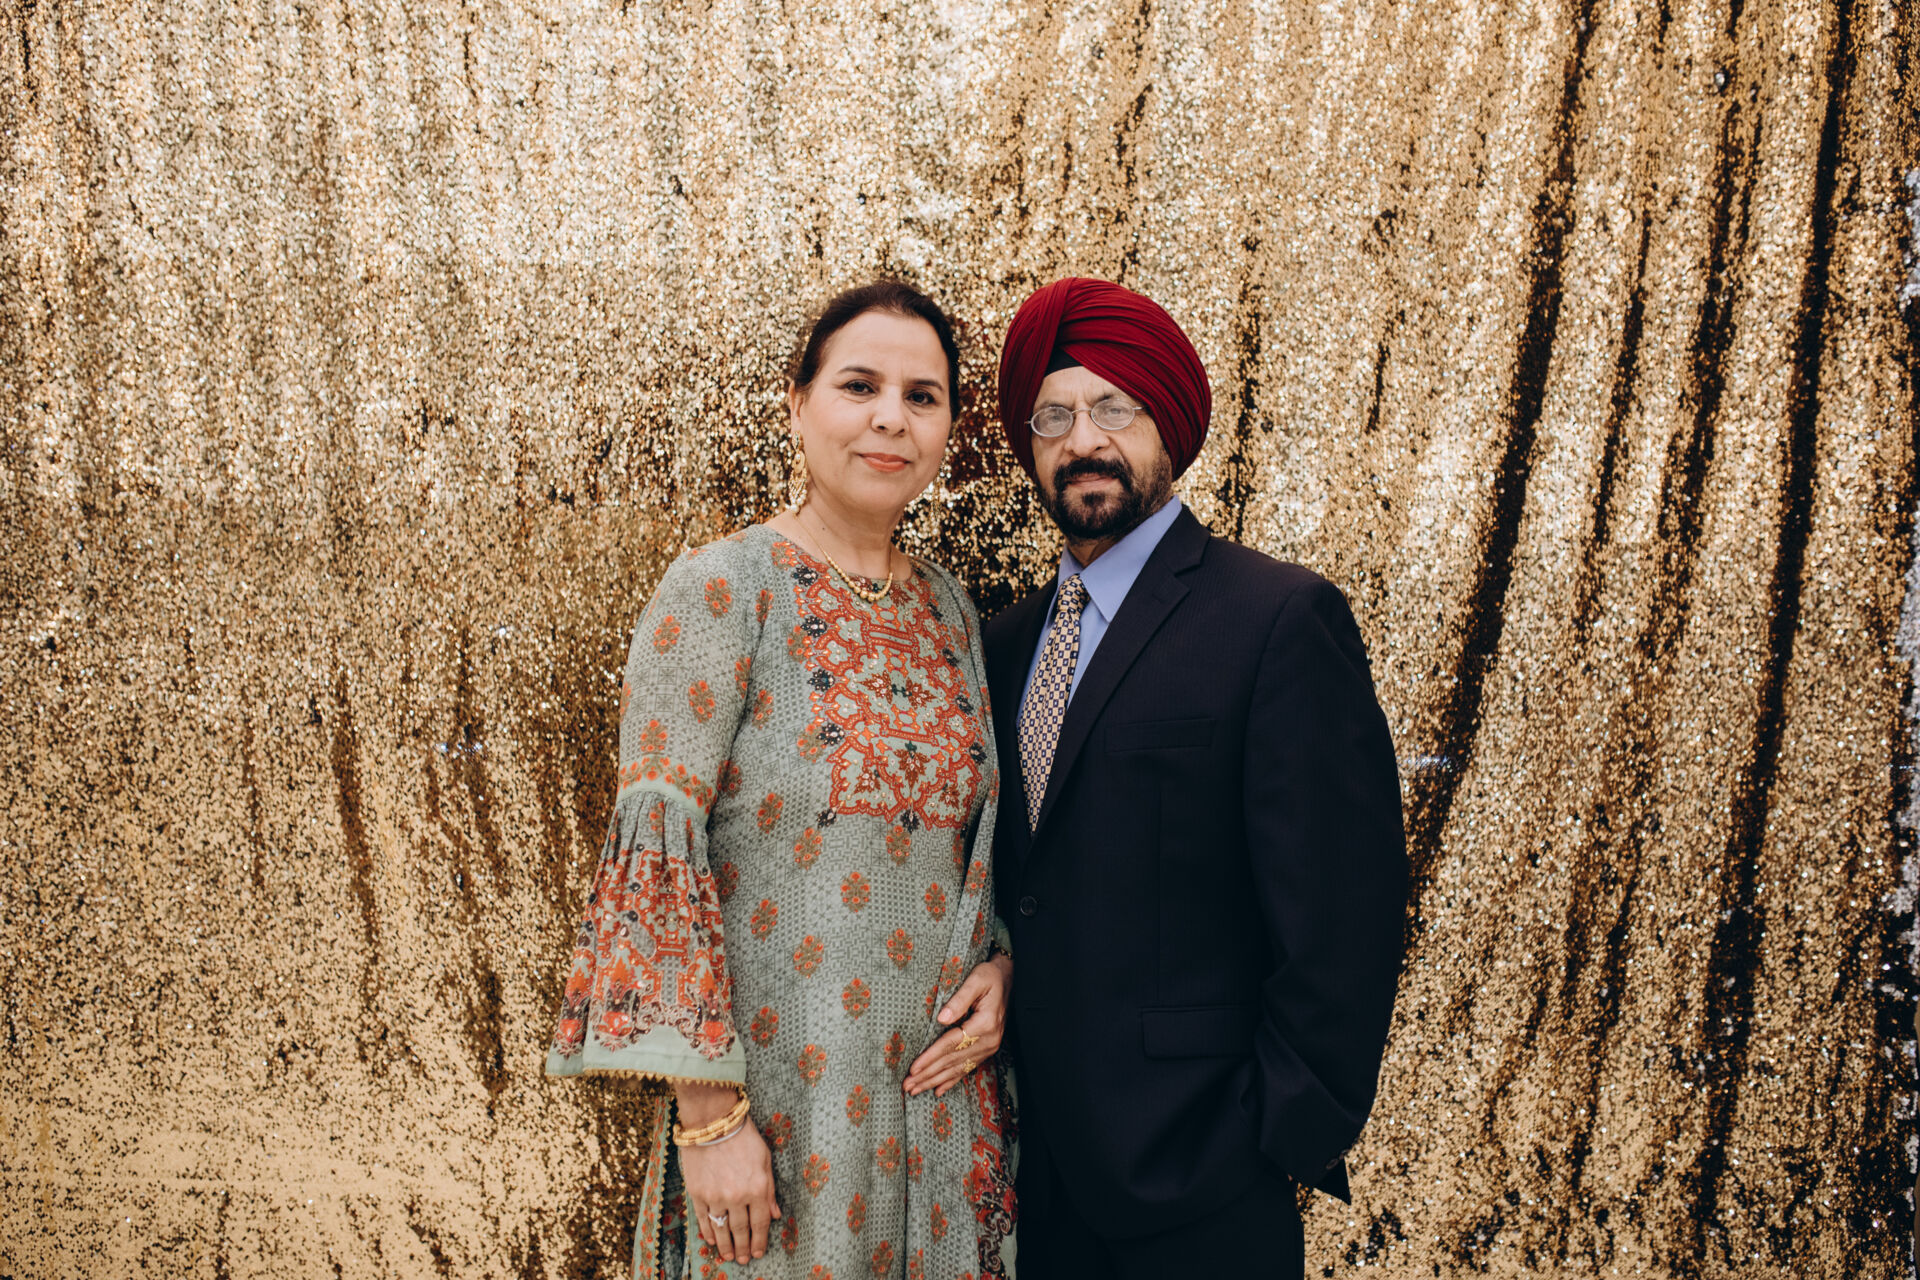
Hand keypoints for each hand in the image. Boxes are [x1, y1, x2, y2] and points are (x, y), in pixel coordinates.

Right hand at [674, 1084, 780, 1263]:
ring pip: (721, 1228)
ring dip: (725, 1245)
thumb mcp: (765, 1160)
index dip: (759, 1240)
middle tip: (743, 1259)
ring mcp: (715, 1196)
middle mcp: (736, 1196)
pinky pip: (703, 1219)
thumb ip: (770, 1190)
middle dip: (743, 1247)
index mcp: (757, 1188)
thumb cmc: (744, 1137)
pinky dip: (708, 1231)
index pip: (759, 1223)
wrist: (714, 1122)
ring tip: (729, 1256)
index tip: (758, 1252)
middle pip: (740, 1230)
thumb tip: (775, 1215)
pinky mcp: (697, 1193)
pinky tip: (711, 1240)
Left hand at [905, 953, 1011, 1097]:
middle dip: (928, 1075)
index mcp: (985, 1023)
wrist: (1008, 979)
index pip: (951, 1044)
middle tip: (908, 1086)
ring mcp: (989, 1047)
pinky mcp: (987, 1049)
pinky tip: (938, 1090)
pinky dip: (952, 1080)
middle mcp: (989, 1039)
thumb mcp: (976, 980)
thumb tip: (941, 1018)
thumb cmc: (989, 976)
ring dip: (936, 1081)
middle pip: (953, 1061)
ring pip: (958, 1068)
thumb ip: (960, 998)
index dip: (931, 1057)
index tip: (914, 1068)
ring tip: (916, 1090)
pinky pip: (967, 1068)